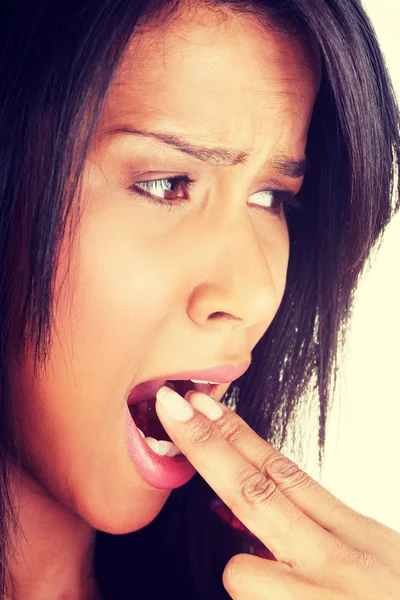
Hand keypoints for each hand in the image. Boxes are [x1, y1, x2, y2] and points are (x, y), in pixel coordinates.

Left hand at [155, 386, 399, 598]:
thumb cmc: (393, 596)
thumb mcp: (364, 560)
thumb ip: (306, 534)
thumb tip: (232, 512)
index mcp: (354, 535)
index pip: (284, 474)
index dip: (238, 436)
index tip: (204, 404)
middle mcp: (342, 561)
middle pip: (258, 493)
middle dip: (209, 448)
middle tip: (172, 407)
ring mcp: (329, 599)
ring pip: (245, 574)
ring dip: (247, 578)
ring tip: (288, 593)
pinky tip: (288, 599)